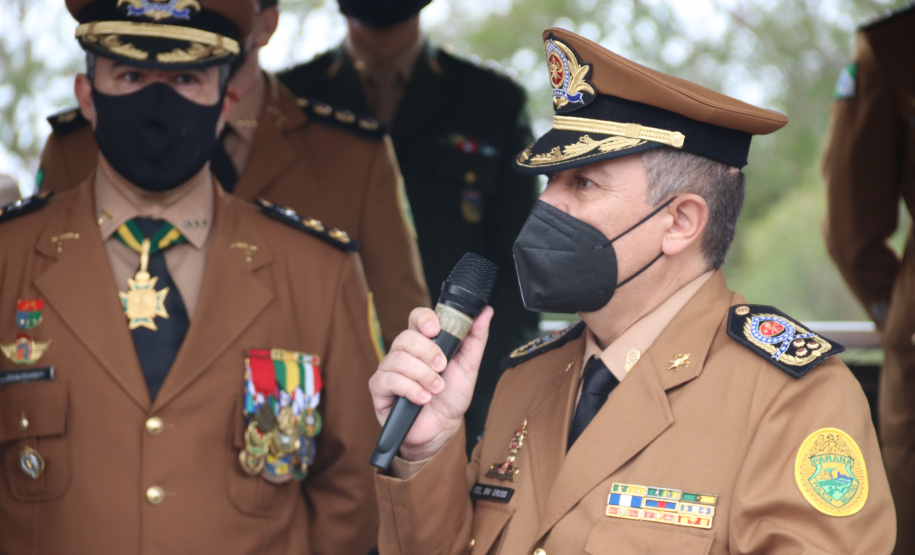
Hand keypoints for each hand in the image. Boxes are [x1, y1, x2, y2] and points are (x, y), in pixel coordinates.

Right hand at [369, 305, 492, 460]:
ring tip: (437, 388)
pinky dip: (411, 389)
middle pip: (406, 338)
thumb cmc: (451, 396)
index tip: (436, 329)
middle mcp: (403, 352)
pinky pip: (389, 380)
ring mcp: (389, 369)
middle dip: (429, 353)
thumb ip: (476, 338)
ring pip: (398, 359)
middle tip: (443, 368)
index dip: (424, 319)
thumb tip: (486, 312)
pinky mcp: (379, 387)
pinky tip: (423, 398)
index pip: (416, 317)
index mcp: (422, 342)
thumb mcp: (469, 366)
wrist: (442, 428)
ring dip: (423, 375)